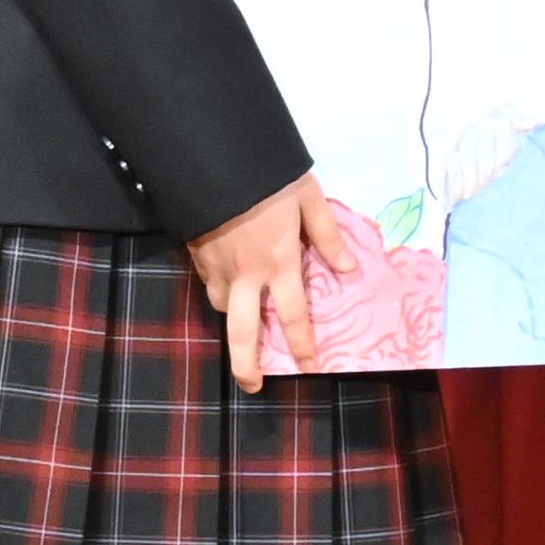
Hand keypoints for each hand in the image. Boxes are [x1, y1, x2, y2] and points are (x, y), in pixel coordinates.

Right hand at [185, 171, 356, 391]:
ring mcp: (216, 268)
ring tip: (247, 319)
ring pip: (222, 308)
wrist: (214, 160)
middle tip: (253, 384)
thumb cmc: (269, 178)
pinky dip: (222, 291)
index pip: (292, 315)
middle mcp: (245, 275)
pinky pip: (210, 285)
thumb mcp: (309, 199)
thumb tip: (349, 269)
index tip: (310, 367)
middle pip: (242, 332)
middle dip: (246, 364)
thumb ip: (328, 236)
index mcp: (278, 263)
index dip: (303, 345)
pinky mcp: (196, 256)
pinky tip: (231, 283)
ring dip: (235, 318)